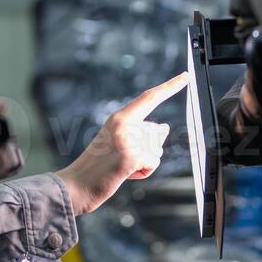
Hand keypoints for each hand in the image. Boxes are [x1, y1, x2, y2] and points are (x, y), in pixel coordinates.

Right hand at [57, 73, 185, 216]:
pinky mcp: (132, 156)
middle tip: (122, 159)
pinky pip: (154, 163)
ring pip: (157, 149)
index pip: (150, 97)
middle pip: (157, 132)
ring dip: (145, 163)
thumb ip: (141, 133)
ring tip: (121, 167)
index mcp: (118, 117)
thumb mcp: (118, 142)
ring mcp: (128, 139)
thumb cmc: (97, 166)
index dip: (170, 86)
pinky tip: (125, 174)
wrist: (75, 185)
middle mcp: (124, 123)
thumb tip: (166, 128)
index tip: (185, 76)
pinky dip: (143, 172)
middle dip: (148, 149)